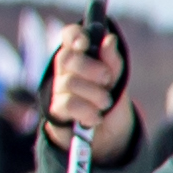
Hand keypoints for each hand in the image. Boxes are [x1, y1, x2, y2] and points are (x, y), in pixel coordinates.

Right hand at [37, 26, 134, 140]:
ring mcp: (58, 90)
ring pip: (69, 82)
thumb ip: (112, 62)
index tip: (85, 42)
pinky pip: (69, 104)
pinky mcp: (55, 110)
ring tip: (104, 104)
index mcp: (81, 58)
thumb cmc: (112, 104)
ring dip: (95, 95)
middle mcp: (65, 71)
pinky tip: (95, 118)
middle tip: (106, 80)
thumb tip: (109, 39)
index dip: (74, 35)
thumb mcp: (117, 82)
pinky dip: (87, 111)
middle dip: (91, 68)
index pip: (69, 37)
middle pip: (66, 58)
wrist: (110, 137)